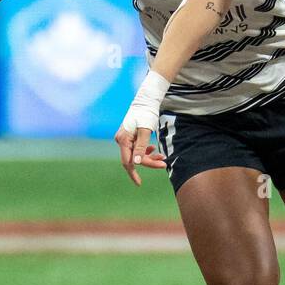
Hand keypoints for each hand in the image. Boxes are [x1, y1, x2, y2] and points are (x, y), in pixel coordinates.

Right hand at [116, 70, 170, 184]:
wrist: (146, 101)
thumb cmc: (147, 114)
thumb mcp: (146, 131)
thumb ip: (141, 147)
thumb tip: (137, 163)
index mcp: (123, 139)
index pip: (127, 161)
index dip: (133, 173)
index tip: (139, 183)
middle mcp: (121, 140)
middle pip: (134, 158)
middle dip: (148, 162)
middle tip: (164, 163)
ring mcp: (124, 139)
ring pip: (136, 154)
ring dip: (149, 157)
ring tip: (162, 157)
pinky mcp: (129, 137)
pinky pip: (137, 149)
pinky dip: (146, 151)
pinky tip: (154, 150)